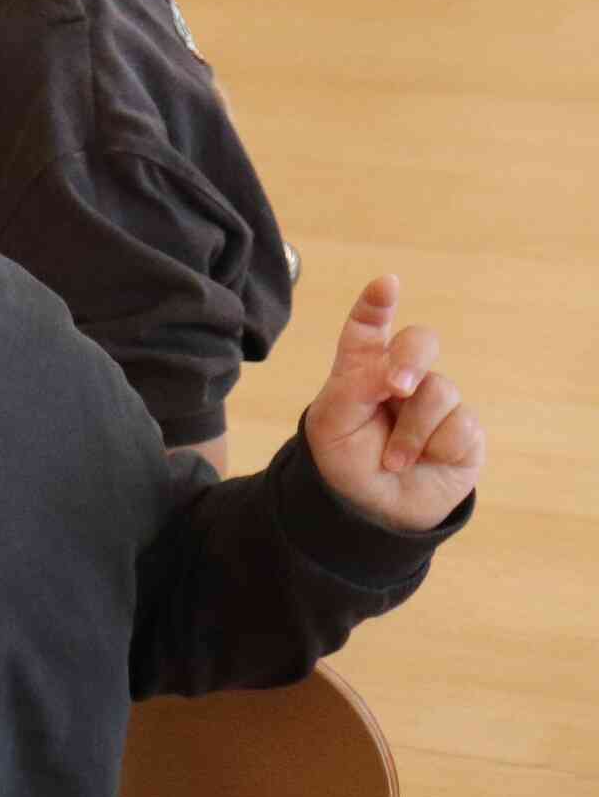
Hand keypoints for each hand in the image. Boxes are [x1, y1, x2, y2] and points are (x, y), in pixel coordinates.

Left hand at [304, 275, 482, 531]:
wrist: (370, 512)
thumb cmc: (343, 462)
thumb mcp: (332, 422)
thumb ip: (359, 385)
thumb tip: (403, 372)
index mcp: (360, 370)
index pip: (368, 330)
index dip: (377, 305)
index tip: (386, 284)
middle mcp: (401, 379)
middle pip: (420, 342)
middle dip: (411, 358)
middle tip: (396, 387)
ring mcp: (435, 402)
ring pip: (438, 390)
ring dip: (410, 431)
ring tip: (392, 459)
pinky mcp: (464, 429)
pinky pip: (459, 423)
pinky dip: (434, 446)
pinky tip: (420, 462)